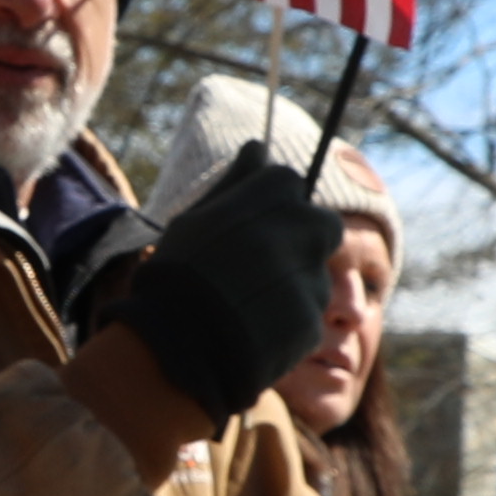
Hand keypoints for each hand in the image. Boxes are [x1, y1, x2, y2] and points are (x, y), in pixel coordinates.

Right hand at [113, 158, 346, 422]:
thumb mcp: (196, 220)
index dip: (275, 204)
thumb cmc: (177, 277)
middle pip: (324, 225)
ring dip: (295, 285)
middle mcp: (295, 231)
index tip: (255, 225)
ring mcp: (307, 277)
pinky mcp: (310, 321)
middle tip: (267, 264)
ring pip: (318, 273)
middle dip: (305, 240)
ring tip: (250, 305)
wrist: (171, 348)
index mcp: (266, 197)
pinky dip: (289, 323)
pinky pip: (308, 314)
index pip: (290, 182)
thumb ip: (236, 183)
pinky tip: (255, 331)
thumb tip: (259, 147)